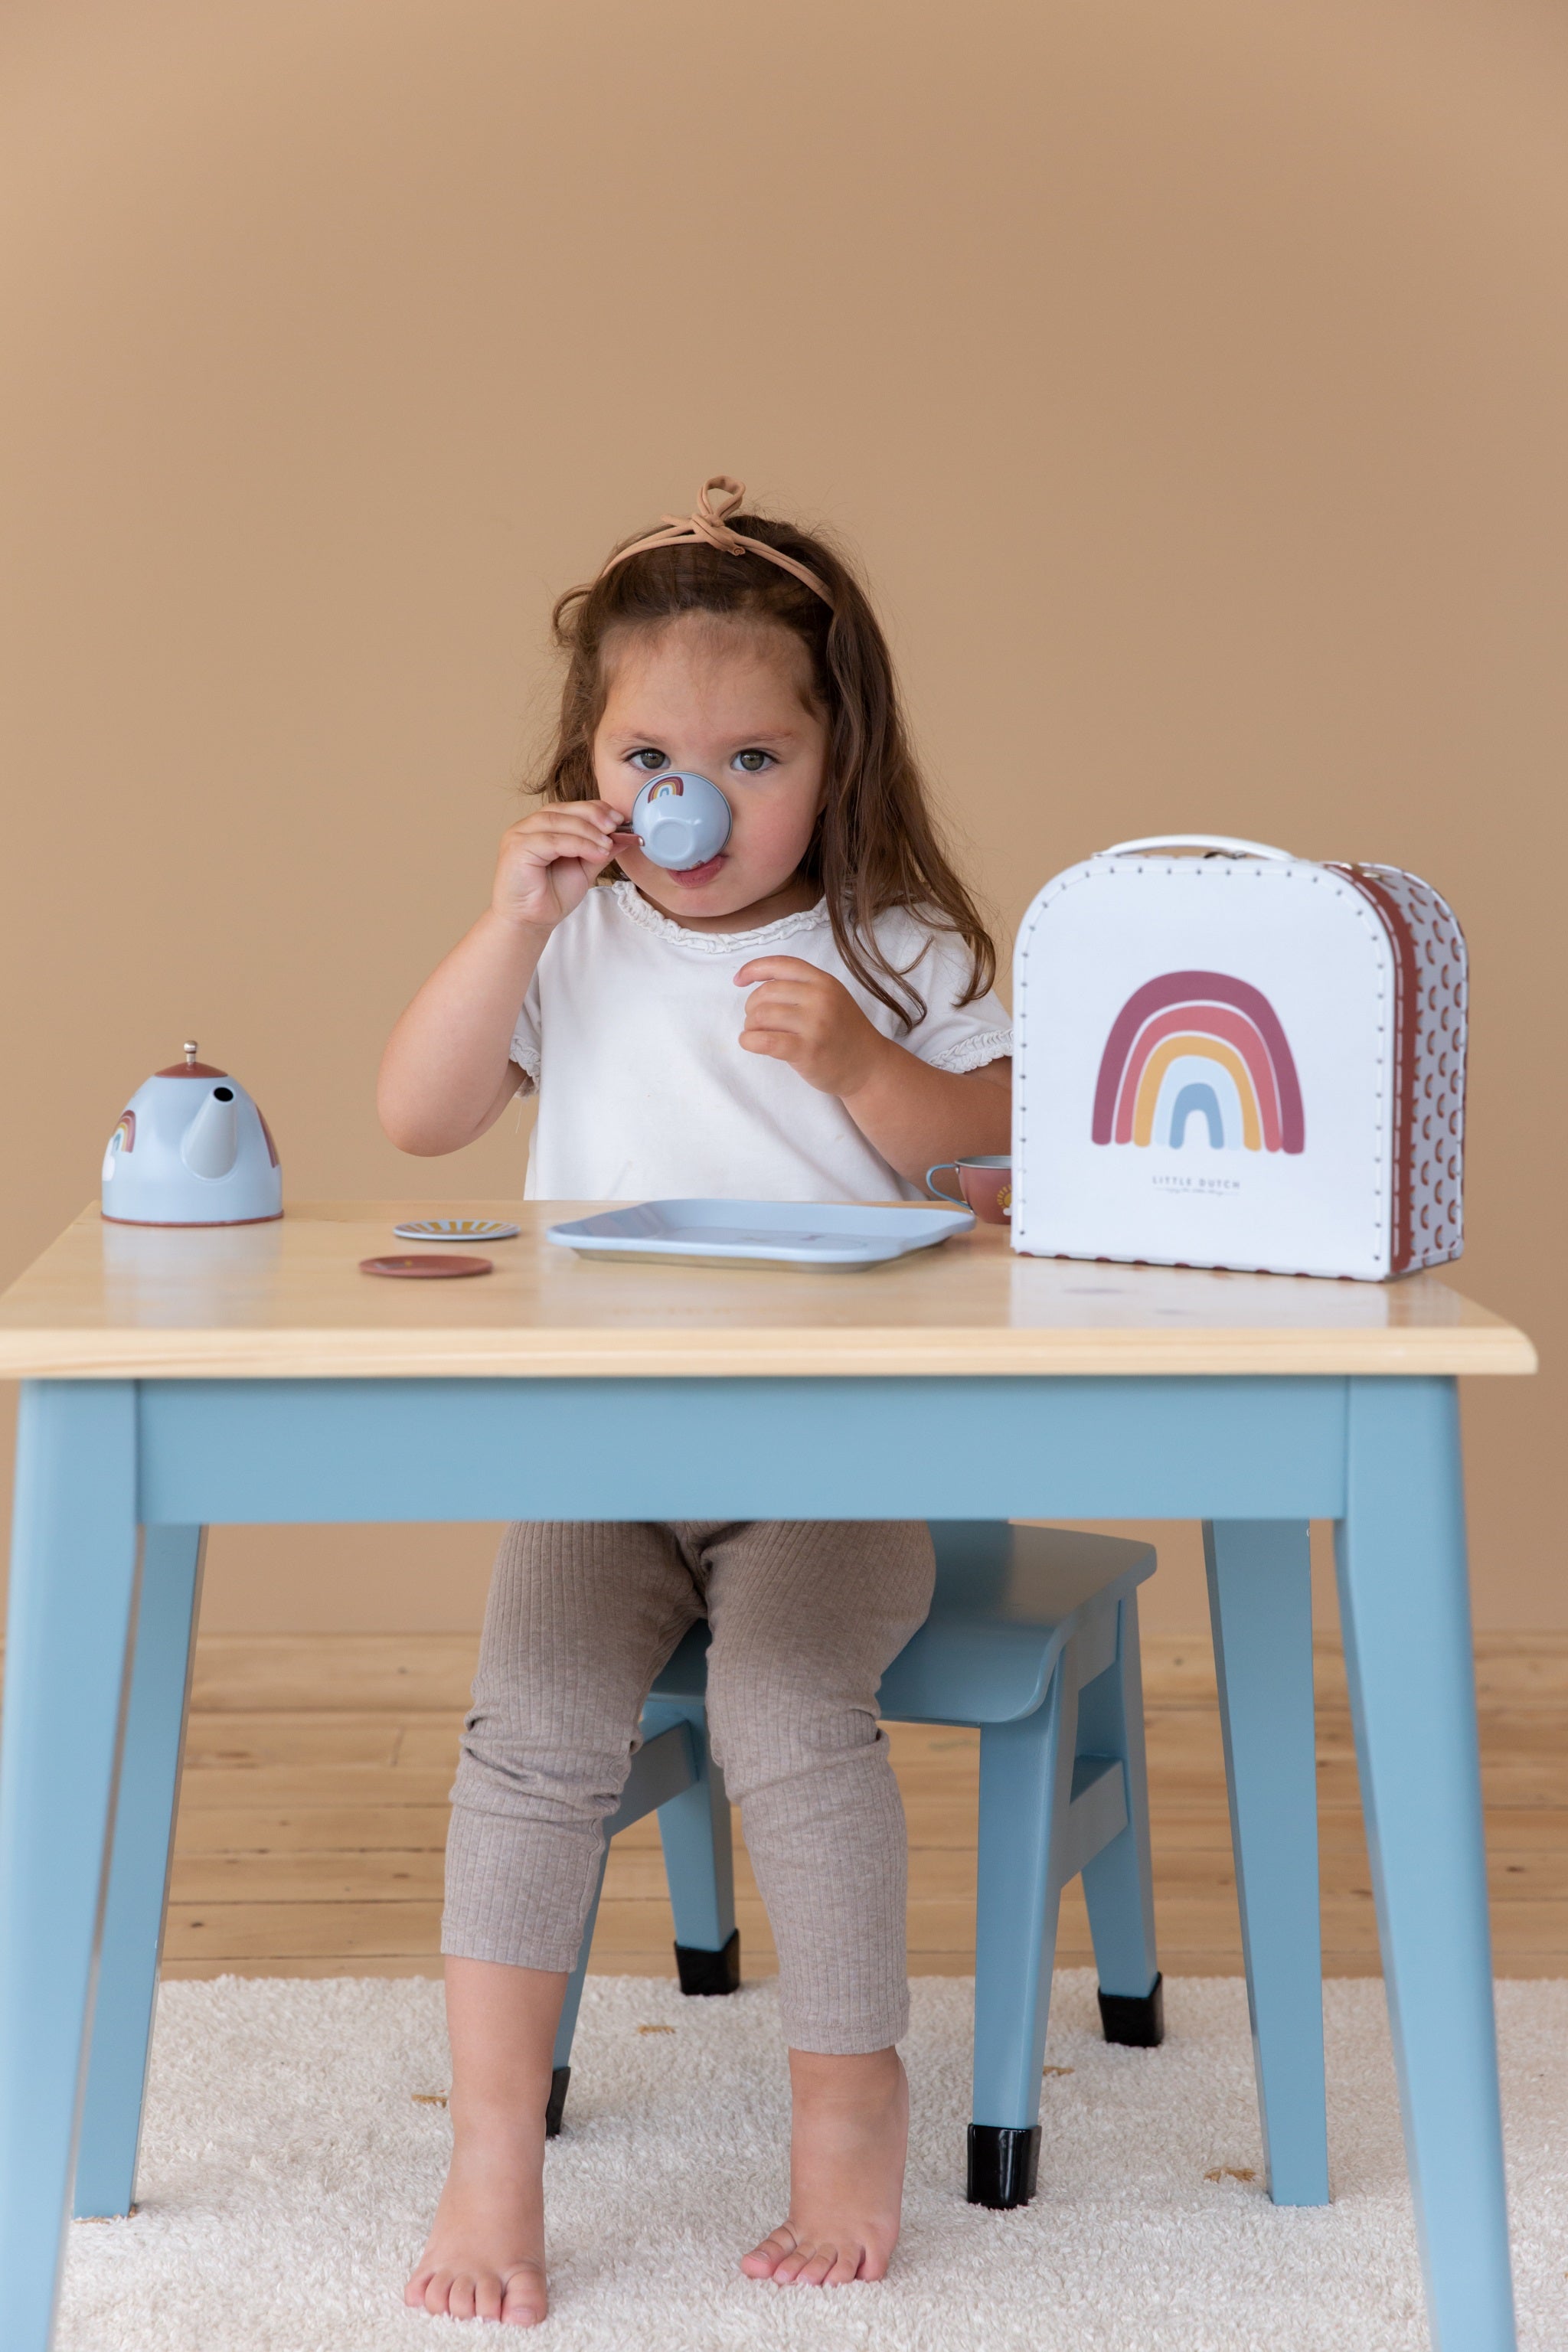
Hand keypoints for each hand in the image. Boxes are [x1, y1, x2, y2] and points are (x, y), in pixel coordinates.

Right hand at [491, 801, 623, 932]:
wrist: (530, 923)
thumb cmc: (551, 897)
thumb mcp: (583, 869)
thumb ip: (599, 850)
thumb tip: (625, 837)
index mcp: (541, 827)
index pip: (569, 808)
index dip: (595, 809)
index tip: (619, 818)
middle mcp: (527, 827)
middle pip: (563, 810)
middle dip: (593, 815)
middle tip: (615, 826)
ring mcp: (519, 836)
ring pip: (558, 822)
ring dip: (588, 831)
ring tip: (607, 845)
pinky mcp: (517, 849)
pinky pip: (552, 841)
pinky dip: (578, 844)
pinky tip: (596, 854)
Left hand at [735, 957, 891, 1096]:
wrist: (869, 1066)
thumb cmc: (844, 1033)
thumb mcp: (832, 998)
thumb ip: (803, 987)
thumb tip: (757, 984)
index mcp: (824, 982)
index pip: (780, 964)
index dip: (753, 969)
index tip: (738, 980)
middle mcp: (820, 998)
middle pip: (766, 992)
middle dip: (751, 1007)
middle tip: (756, 1020)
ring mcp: (815, 1025)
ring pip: (762, 1015)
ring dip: (751, 1025)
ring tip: (757, 1033)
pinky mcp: (807, 1050)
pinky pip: (766, 1041)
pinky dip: (750, 1041)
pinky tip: (750, 1043)